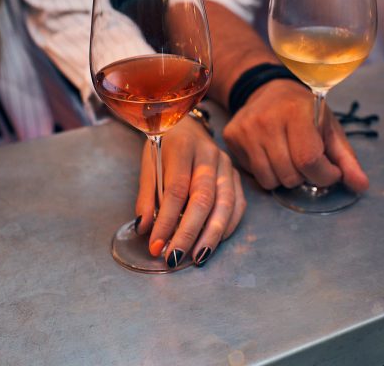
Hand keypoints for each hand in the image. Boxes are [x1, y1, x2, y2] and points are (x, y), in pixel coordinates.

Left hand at [134, 115, 246, 266]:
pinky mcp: (237, 176)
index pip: (176, 189)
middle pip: (203, 199)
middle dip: (189, 233)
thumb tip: (144, 229)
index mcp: (183, 148)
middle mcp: (209, 156)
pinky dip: (226, 227)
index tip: (155, 245)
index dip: (166, 220)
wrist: (189, 126)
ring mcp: (227, 166)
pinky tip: (213, 243)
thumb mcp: (149, 164)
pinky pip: (238, 205)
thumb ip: (147, 196)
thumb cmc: (166, 147)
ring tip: (197, 257)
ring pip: (225, 204)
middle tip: (175, 257)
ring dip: (211, 235)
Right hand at [222, 79, 368, 191]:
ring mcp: (246, 129)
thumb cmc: (305, 112)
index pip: (309, 159)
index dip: (324, 174)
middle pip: (290, 174)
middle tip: (307, 162)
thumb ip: (346, 160)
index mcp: (296, 112)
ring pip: (271, 180)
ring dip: (286, 178)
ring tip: (290, 159)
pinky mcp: (232, 138)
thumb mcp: (330, 129)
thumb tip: (361, 186)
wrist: (268, 91)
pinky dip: (268, 174)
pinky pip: (255, 177)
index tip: (330, 171)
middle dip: (305, 177)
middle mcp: (267, 119)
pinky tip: (272, 156)